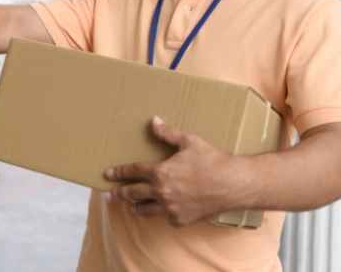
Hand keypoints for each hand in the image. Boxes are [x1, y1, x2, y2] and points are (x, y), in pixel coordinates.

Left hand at [103, 116, 244, 225]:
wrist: (233, 184)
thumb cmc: (212, 160)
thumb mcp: (189, 141)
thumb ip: (167, 133)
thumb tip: (153, 121)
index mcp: (160, 172)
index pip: (132, 172)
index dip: (118, 172)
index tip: (107, 174)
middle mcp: (161, 192)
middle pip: (132, 194)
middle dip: (119, 193)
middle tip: (109, 194)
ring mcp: (170, 208)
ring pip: (144, 210)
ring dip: (135, 206)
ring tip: (130, 205)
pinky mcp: (181, 219)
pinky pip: (164, 217)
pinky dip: (161, 213)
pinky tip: (160, 209)